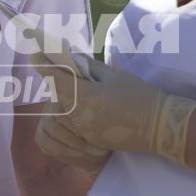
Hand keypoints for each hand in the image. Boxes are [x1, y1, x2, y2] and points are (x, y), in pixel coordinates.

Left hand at [32, 50, 195, 164]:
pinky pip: (71, 124)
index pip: (57, 79)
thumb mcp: (113, 75)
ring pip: (61, 112)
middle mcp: (82, 117)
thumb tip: (67, 56)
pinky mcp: (89, 141)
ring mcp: (84, 131)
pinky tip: (81, 104)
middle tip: (57, 66)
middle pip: (57, 96)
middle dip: (56, 82)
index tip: (35, 54)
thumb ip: (86, 66)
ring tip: (73, 87)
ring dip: (63, 98)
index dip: (44, 66)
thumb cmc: (140, 96)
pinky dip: (72, 113)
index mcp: (88, 97)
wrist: (160, 127)